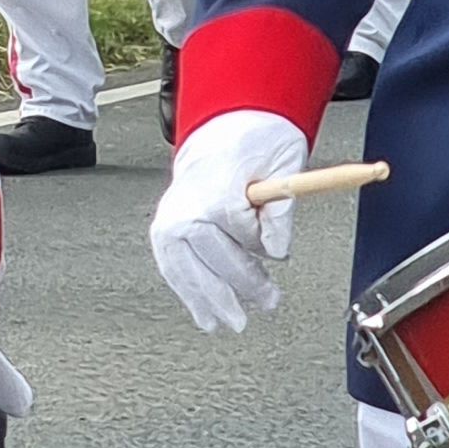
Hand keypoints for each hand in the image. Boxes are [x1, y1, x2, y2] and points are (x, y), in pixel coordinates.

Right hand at [149, 109, 308, 334]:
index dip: (263, 246)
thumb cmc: (254, 141)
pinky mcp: (164, 227)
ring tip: (229, 322)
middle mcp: (184, 208)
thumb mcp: (284, 165)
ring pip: (188, 270)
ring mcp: (170, 219)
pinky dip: (187, 291)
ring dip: (210, 299)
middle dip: (243, 285)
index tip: (277, 251)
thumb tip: (276, 250)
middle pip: (214, 259)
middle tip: (269, 302)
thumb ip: (280, 211)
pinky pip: (173, 266)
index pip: (243, 235)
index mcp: (212, 191)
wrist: (224, 126)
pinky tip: (202, 312)